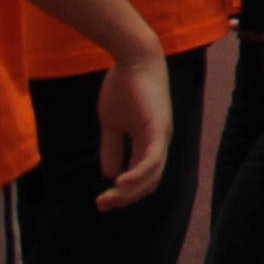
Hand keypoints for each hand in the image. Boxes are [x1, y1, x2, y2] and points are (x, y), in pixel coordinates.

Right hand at [91, 49, 172, 210]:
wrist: (132, 58)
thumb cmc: (123, 86)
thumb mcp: (112, 123)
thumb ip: (112, 148)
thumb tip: (109, 175)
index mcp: (150, 142)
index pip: (143, 177)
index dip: (124, 193)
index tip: (101, 201)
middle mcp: (160, 142)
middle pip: (149, 182)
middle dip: (126, 198)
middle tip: (101, 205)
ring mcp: (162, 135)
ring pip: (152, 176)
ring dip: (129, 192)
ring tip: (107, 199)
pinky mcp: (158, 127)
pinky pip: (152, 159)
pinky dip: (138, 175)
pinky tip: (119, 183)